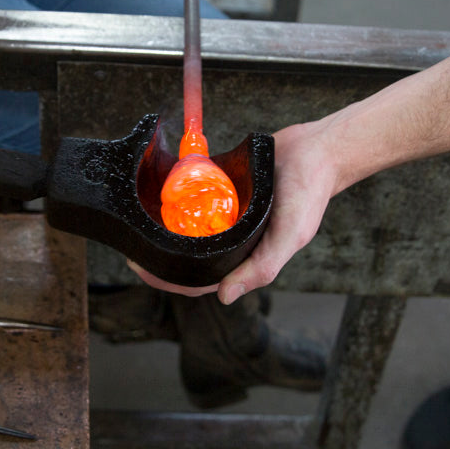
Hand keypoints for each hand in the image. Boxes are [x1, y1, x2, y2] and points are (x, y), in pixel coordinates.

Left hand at [129, 120, 337, 302]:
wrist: (318, 150)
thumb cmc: (309, 195)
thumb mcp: (289, 235)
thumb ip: (261, 267)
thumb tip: (224, 298)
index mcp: (247, 257)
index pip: (202, 280)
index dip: (170, 280)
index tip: (141, 268)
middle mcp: (236, 240)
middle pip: (191, 257)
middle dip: (161, 257)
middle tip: (132, 246)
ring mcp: (229, 215)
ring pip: (192, 230)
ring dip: (167, 230)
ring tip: (140, 224)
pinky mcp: (226, 191)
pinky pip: (197, 200)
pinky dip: (180, 201)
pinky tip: (160, 196)